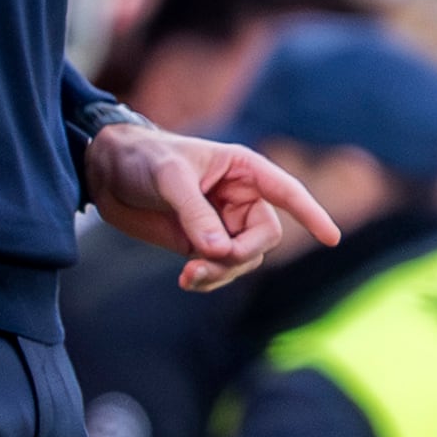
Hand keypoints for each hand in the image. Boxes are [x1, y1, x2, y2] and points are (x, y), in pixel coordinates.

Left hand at [86, 119, 335, 290]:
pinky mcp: (199, 244)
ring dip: (222, 271)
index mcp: (243, 170)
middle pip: (263, 237)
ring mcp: (220, 223)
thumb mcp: (170, 178)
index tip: (332, 239)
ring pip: (243, 259)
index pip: (287, 192)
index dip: (311, 214)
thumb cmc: (142, 156)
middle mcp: (238, 198)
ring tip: (189, 274)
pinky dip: (208, 279)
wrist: (105, 171)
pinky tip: (187, 280)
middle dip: (241, 254)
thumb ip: (196, 214)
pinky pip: (219, 269)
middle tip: (208, 260)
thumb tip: (218, 250)